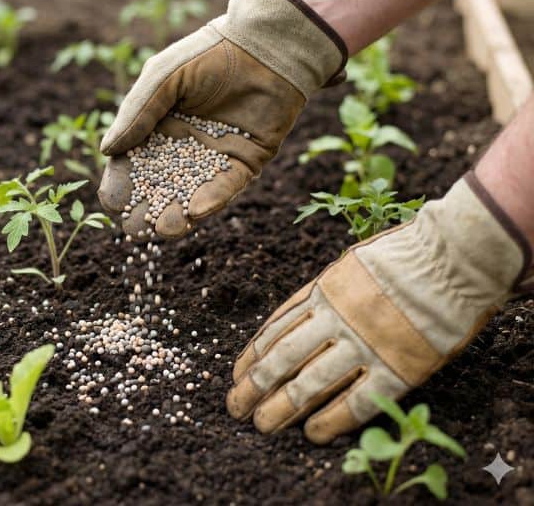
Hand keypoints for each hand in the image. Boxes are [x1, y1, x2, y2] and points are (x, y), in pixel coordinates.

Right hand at [98, 0, 346, 239]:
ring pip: (190, 196)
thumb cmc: (207, 54)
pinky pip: (226, 188)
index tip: (114, 201)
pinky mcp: (245, 164)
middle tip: (137, 227)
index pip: (129, 168)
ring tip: (167, 229)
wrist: (264, 47)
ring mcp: (213, 160)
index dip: (119, 187)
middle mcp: (181, 150)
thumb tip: (106, 151)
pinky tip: (197, 212)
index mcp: (154, 130)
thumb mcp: (162, 78)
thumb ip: (136, 113)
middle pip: (156, 191)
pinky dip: (211, 201)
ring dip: (177, 215)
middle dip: (145, 211)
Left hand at [227, 173, 529, 442]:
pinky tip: (313, 434)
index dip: (252, 356)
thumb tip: (289, 321)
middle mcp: (336, 319)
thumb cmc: (402, 257)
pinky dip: (332, 421)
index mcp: (323, 292)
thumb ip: (320, 293)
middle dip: (254, 386)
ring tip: (263, 426)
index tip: (237, 375)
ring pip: (310, 383)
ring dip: (282, 407)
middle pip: (283, 359)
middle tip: (236, 407)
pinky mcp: (398, 368)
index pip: (274, 330)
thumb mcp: (347, 265)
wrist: (453, 258)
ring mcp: (365, 344)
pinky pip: (357, 401)